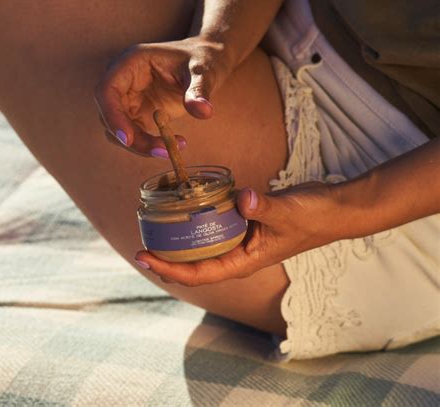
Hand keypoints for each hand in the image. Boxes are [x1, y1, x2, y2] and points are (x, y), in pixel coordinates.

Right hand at [94, 36, 231, 156]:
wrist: (206, 61)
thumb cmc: (201, 59)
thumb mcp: (203, 72)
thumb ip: (200, 90)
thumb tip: (204, 112)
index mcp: (131, 63)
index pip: (107, 91)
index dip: (112, 116)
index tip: (127, 139)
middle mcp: (124, 81)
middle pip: (110, 115)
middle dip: (132, 138)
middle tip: (162, 151)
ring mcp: (129, 98)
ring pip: (120, 129)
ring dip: (141, 145)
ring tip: (175, 147)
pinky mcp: (139, 113)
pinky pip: (135, 135)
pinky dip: (150, 145)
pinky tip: (177, 143)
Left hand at [134, 182, 339, 285]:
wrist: (331, 209)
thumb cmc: (313, 218)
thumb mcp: (288, 213)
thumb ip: (264, 207)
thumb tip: (241, 198)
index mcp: (245, 261)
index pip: (199, 273)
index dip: (169, 268)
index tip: (144, 257)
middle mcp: (238, 254)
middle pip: (194, 264)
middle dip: (166, 259)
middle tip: (141, 243)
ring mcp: (240, 240)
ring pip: (202, 247)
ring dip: (178, 242)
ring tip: (154, 229)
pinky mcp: (243, 224)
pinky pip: (214, 227)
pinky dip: (197, 221)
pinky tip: (185, 209)